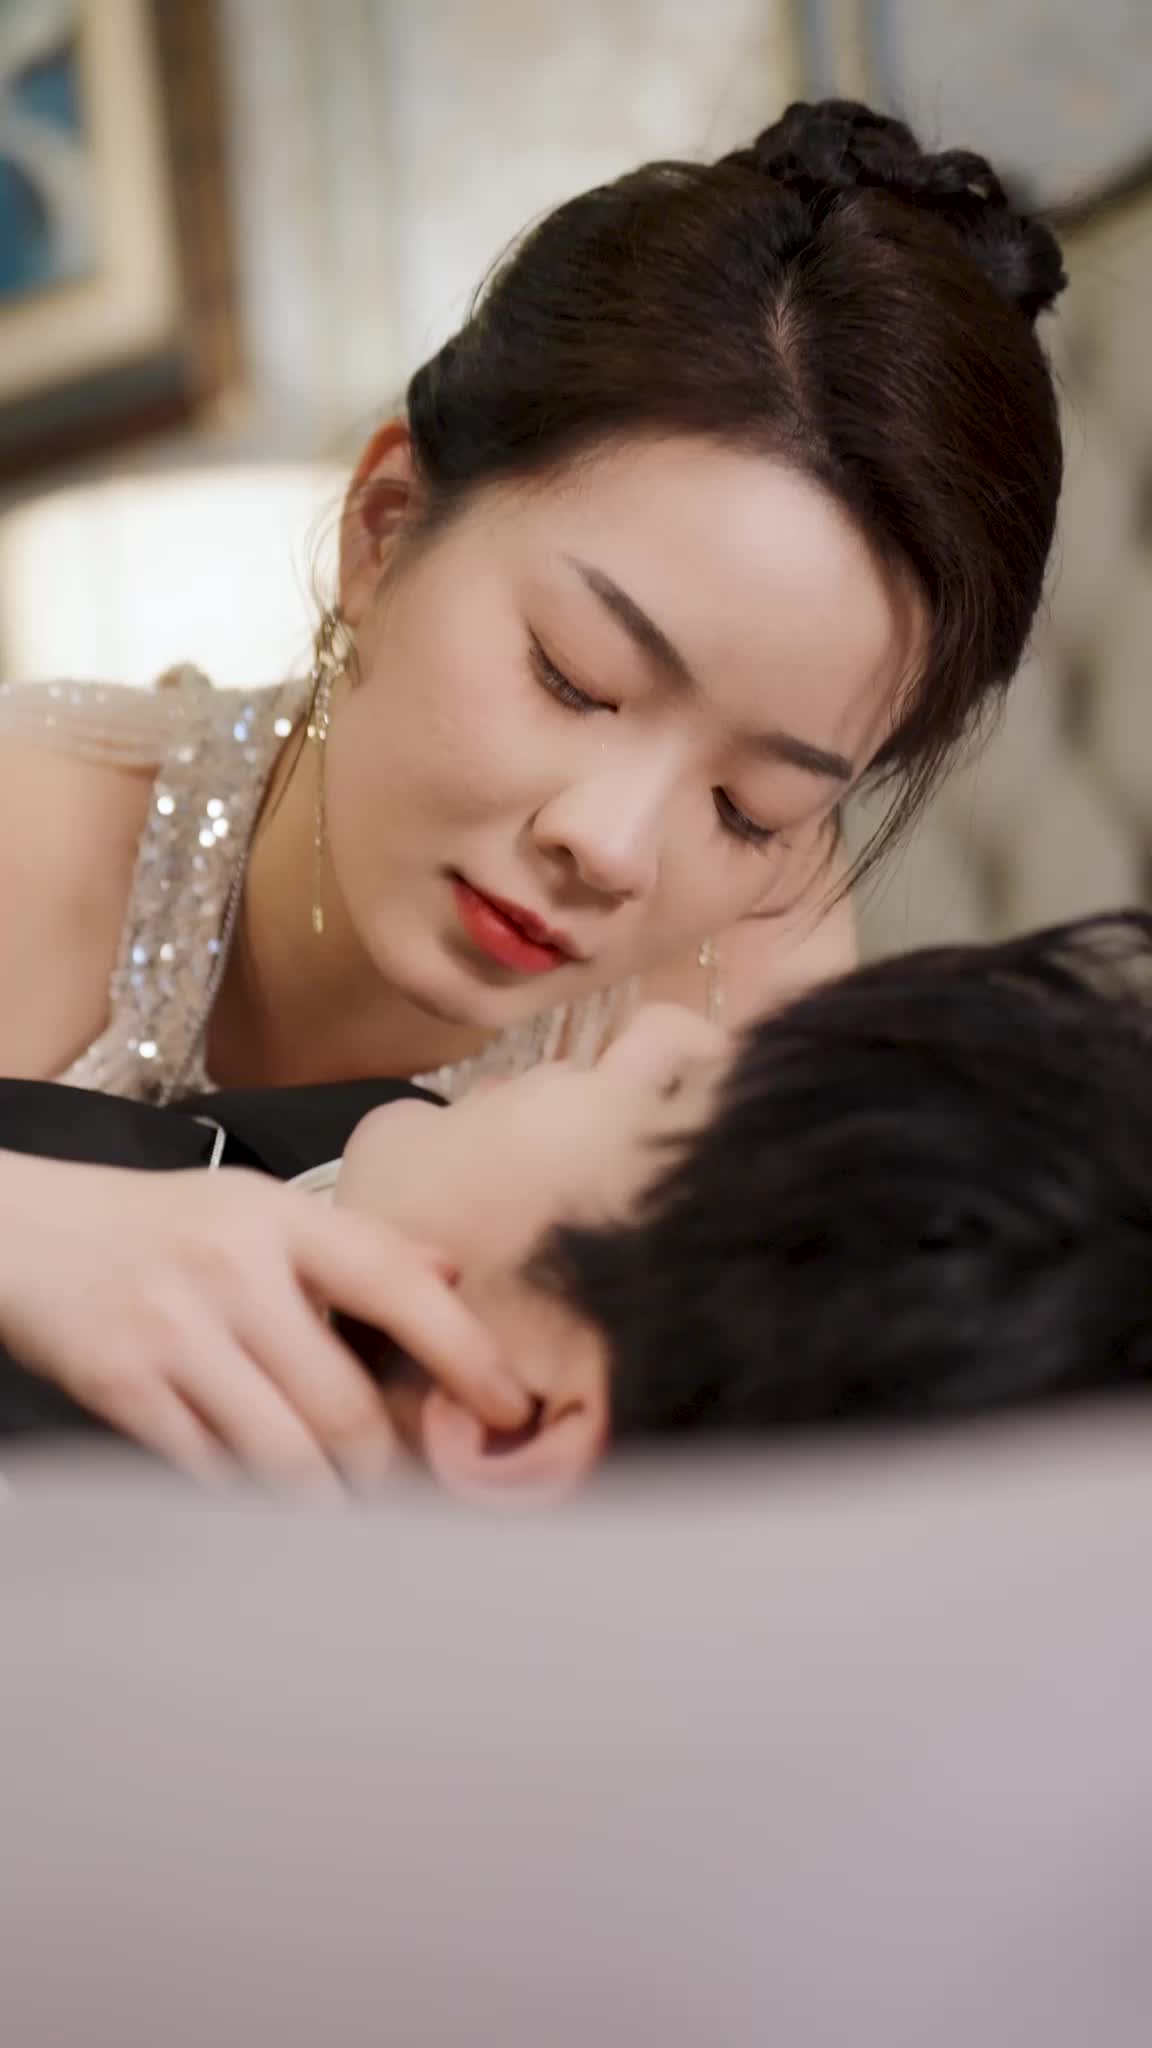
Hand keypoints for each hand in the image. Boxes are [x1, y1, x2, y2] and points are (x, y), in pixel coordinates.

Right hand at [0, 1152, 526, 1484]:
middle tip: (416, 1492)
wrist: (22, 1227)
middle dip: (389, 1467)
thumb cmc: (156, 1224)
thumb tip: (452, 1273)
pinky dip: (244, 1496)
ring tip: (347, 1510)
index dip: (465, 1354)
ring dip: (326, 1500)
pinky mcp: (120, 1385)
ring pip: (282, 1455)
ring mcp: (174, 1330)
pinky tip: (260, 1497)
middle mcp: (232, 1269)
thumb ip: (352, 1242)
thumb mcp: (256, 1204)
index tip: (509, 1408)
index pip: (397, 1283)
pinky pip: (207, 1470)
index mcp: (280, 1217)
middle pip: (343, 1403)